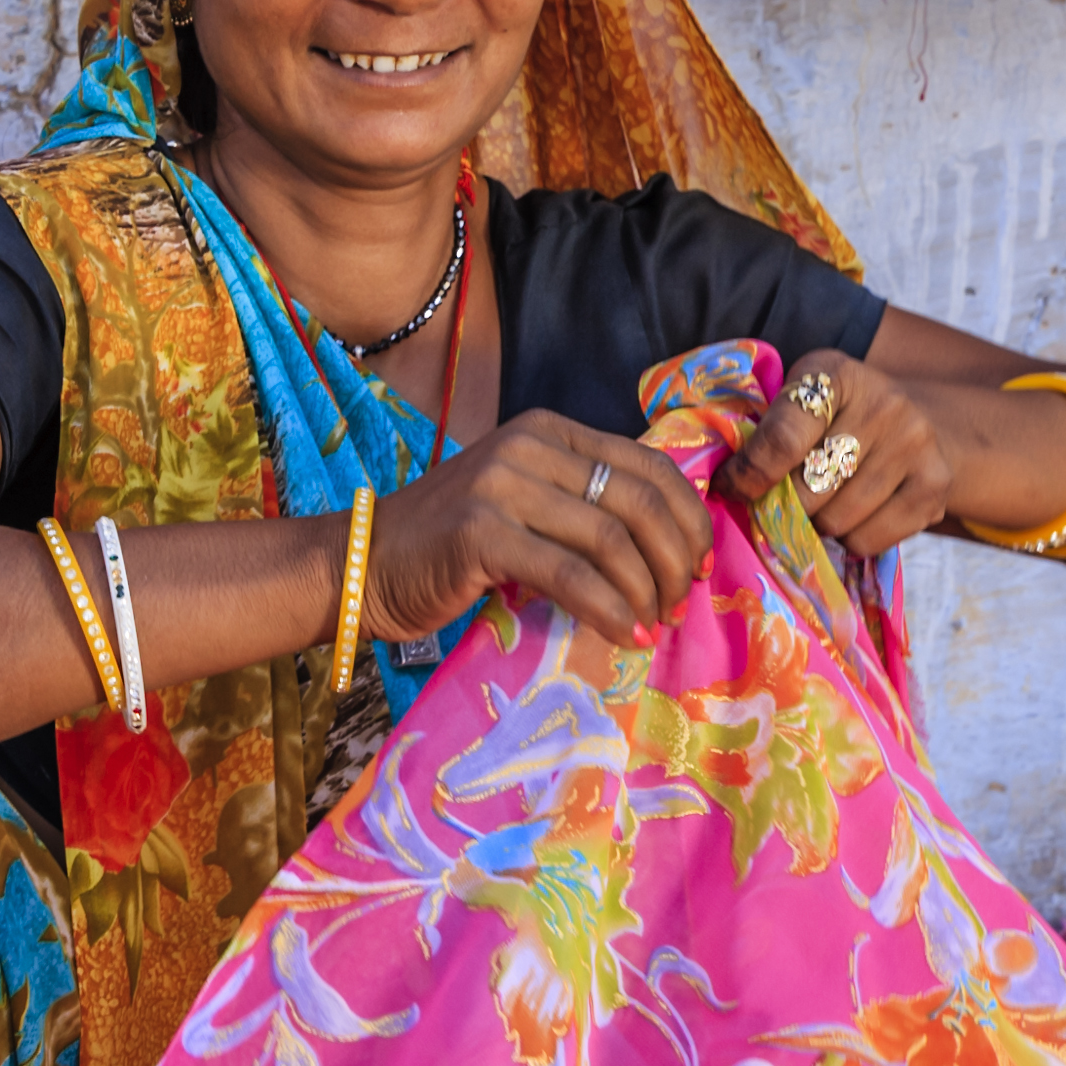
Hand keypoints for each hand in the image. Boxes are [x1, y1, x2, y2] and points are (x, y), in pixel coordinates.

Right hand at [371, 409, 712, 643]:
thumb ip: (585, 507)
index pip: (650, 464)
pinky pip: (571, 574)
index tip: (701, 567)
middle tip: (677, 604)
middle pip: (641, 500)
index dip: (689, 519)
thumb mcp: (527, 506)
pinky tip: (623, 634)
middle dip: (675, 561)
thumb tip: (672, 550)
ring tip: (651, 625)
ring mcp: (502, 484)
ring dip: (646, 592)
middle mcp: (529, 445)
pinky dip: (609, 610)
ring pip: (612, 539)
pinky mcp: (481, 532)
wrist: (364, 565)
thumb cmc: (451, 548)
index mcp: (549, 431)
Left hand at [719, 351, 955, 556]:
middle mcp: (883, 402)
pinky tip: (855, 513)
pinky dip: (851, 540)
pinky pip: (869, 540)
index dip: (749, 475)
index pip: (782, 439)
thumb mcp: (800, 401)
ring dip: (818, 524)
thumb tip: (720, 487)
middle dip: (784, 505)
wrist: (920, 420)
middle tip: (782, 501)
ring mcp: (915, 444)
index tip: (731, 489)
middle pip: (808, 489)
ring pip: (837, 520)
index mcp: (835, 374)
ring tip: (822, 504)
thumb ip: (763, 432)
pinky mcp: (936, 484)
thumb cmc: (837, 417)